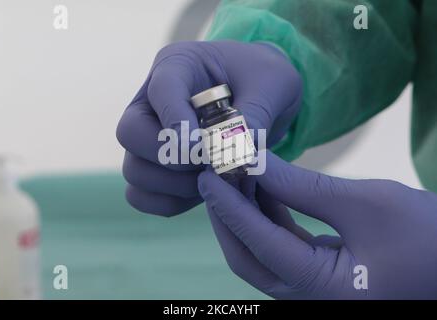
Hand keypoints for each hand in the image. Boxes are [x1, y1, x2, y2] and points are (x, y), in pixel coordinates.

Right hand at [116, 41, 301, 215]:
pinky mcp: (156, 166)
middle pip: (129, 133)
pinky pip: (141, 195)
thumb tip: (234, 155)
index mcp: (178, 65)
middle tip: (211, 164)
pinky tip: (204, 193)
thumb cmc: (265, 81)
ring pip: (133, 170)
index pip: (161, 90)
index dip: (178, 123)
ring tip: (214, 178)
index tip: (207, 149)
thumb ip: (256, 114)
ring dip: (174, 186)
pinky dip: (169, 203)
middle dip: (171, 158)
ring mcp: (149, 135)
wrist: (264, 99)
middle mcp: (153, 100)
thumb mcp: (274, 84)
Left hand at [198, 151, 436, 298]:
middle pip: (248, 257)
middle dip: (227, 217)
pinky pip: (281, 247)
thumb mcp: (365, 203)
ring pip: (261, 252)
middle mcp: (309, 297)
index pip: (257, 242)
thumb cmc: (428, 235)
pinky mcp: (319, 274)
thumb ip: (304, 186)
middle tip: (214, 176)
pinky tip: (265, 189)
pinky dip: (269, 219)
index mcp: (321, 289)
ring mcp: (313, 289)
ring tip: (237, 175)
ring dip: (247, 214)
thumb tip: (257, 163)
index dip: (229, 206)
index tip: (208, 174)